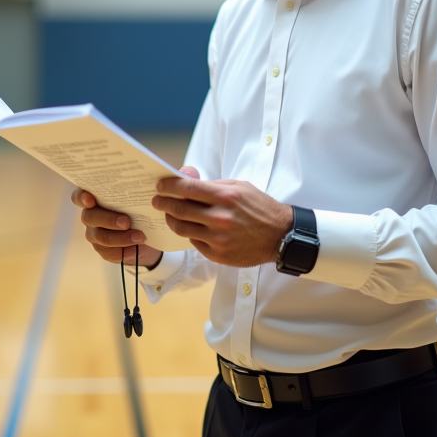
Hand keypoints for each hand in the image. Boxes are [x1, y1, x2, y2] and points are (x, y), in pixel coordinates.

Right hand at [72, 165, 199, 268]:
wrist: (153, 234)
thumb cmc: (150, 207)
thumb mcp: (163, 193)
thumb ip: (174, 182)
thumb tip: (188, 171)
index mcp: (100, 196)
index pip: (81, 194)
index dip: (82, 196)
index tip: (92, 197)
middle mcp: (93, 214)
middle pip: (88, 216)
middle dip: (107, 218)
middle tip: (127, 220)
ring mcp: (97, 233)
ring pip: (98, 236)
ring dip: (117, 236)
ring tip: (139, 235)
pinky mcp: (105, 251)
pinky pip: (108, 252)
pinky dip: (122, 249)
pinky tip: (137, 246)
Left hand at [153, 177, 291, 266]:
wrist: (280, 235)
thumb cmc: (259, 207)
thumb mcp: (240, 187)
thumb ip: (214, 185)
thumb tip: (188, 181)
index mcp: (226, 196)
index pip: (188, 188)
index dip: (169, 186)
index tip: (160, 186)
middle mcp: (220, 218)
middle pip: (179, 209)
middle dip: (163, 203)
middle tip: (156, 200)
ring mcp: (218, 238)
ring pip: (182, 228)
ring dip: (171, 219)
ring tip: (169, 214)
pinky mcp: (219, 254)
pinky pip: (194, 242)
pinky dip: (189, 233)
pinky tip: (189, 228)